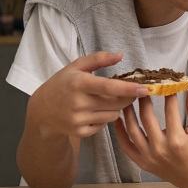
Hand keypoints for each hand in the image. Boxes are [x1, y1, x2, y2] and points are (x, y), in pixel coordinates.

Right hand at [28, 51, 146, 139]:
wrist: (42, 111)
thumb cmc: (63, 84)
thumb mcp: (76, 67)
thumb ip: (99, 59)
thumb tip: (120, 55)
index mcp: (78, 83)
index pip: (109, 87)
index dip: (129, 89)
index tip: (145, 89)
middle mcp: (78, 102)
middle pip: (117, 103)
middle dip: (127, 97)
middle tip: (128, 92)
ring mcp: (78, 119)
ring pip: (114, 115)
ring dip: (116, 108)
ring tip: (105, 101)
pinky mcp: (80, 132)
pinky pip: (104, 125)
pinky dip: (104, 119)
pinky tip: (94, 112)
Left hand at [114, 85, 187, 187]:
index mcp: (177, 140)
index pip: (169, 110)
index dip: (168, 94)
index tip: (165, 83)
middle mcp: (160, 148)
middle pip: (147, 117)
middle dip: (144, 99)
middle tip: (142, 86)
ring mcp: (148, 156)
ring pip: (132, 129)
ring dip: (128, 111)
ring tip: (128, 98)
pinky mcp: (141, 162)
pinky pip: (125, 144)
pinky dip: (119, 130)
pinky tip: (119, 117)